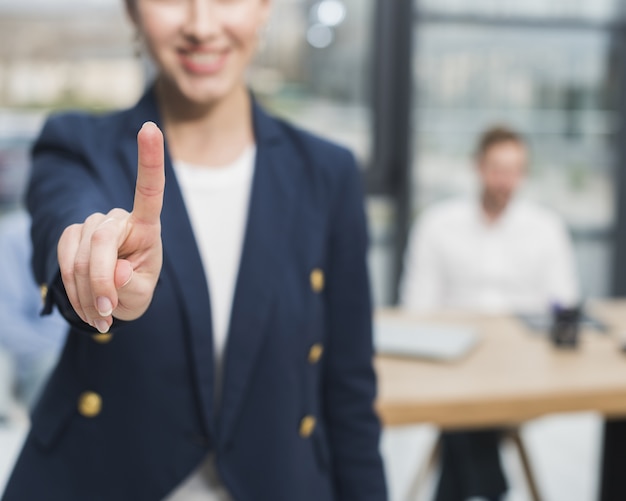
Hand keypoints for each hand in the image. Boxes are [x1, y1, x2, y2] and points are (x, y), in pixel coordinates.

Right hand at [57, 122, 164, 332]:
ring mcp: (93, 224)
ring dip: (85, 289)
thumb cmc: (134, 290)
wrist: (113, 299)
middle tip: (106, 311)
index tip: (149, 127)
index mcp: (147, 226)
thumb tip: (113, 273)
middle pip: (102, 239)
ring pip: (80, 252)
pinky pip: (64, 258)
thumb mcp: (140, 295)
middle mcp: (120, 218)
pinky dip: (71, 286)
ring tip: (100, 312)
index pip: (150, 190)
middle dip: (100, 279)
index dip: (149, 159)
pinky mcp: (72, 234)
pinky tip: (85, 305)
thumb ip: (129, 284)